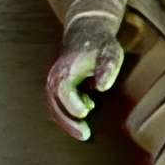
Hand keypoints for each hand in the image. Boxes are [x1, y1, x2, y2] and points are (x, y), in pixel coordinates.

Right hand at [46, 23, 122, 140]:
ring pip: (55, 107)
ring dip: (67, 121)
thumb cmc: (101, 42)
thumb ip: (107, 67)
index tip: (87, 112)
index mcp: (65, 70)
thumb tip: (102, 87)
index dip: (73, 106)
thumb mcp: (110, 52)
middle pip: (55, 105)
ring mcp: (54, 81)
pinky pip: (58, 103)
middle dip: (68, 123)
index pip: (63, 93)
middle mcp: (55, 77)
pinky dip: (68, 112)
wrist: (87, 28)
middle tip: (85, 135)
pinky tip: (87, 109)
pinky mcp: (58, 84)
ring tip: (85, 132)